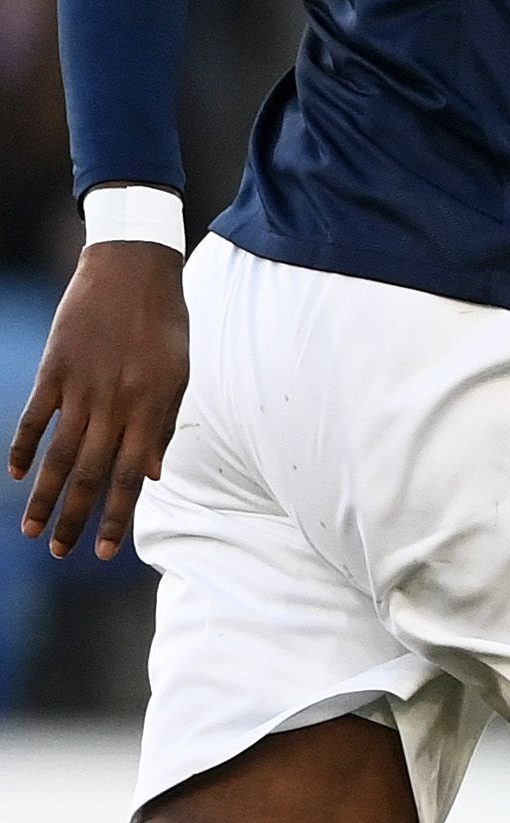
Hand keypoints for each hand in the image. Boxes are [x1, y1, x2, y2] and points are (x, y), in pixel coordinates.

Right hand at [12, 241, 186, 560]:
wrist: (133, 269)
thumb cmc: (164, 324)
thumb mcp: (179, 373)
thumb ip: (163, 424)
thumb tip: (152, 475)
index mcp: (150, 408)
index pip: (129, 477)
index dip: (116, 517)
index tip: (106, 552)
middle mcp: (114, 403)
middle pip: (88, 474)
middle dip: (75, 519)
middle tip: (62, 554)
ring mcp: (81, 387)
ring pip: (58, 454)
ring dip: (44, 497)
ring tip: (33, 532)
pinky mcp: (54, 369)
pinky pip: (34, 417)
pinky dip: (23, 448)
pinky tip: (17, 477)